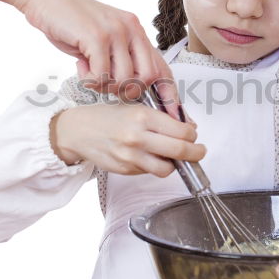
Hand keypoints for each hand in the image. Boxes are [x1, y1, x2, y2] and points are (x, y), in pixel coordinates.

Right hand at [0, 0, 180, 116]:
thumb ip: (121, 57)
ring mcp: (115, 32)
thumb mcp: (104, 38)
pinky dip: (89, 80)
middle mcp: (131, 29)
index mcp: (136, 30)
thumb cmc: (71, 22)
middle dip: (129, 92)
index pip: (162, 66)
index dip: (169, 93)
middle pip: (147, 77)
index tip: (173, 113)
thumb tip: (135, 87)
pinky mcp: (97, 37)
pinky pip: (101, 75)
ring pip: (124, 79)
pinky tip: (80, 66)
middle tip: (108, 86)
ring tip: (90, 74)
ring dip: (105, 86)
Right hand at [49, 101, 205, 175]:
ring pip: (167, 169)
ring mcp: (130, 156)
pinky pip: (149, 172)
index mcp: (143, 116)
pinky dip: (154, 166)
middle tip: (199, 152)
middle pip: (180, 151)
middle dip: (196, 153)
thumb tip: (190, 128)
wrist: (78, 130)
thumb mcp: (135, 107)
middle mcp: (137, 137)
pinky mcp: (125, 169)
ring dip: (175, 164)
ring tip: (173, 157)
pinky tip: (149, 156)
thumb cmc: (108, 116)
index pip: (182, 131)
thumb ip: (162, 118)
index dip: (193, 135)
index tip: (193, 135)